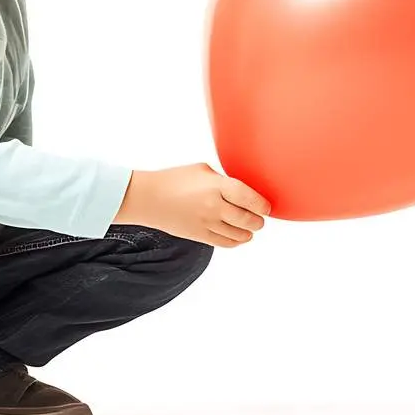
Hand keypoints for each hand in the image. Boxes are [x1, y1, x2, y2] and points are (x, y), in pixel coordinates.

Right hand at [114, 163, 270, 246]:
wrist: (148, 198)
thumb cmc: (175, 179)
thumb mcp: (203, 170)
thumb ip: (224, 180)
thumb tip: (242, 190)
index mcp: (217, 186)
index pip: (250, 199)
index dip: (263, 206)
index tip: (266, 207)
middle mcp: (215, 206)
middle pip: (249, 220)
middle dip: (258, 221)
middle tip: (260, 218)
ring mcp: (207, 223)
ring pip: (240, 235)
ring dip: (249, 232)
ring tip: (249, 227)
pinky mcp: (200, 236)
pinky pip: (226, 243)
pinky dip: (236, 241)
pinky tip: (238, 236)